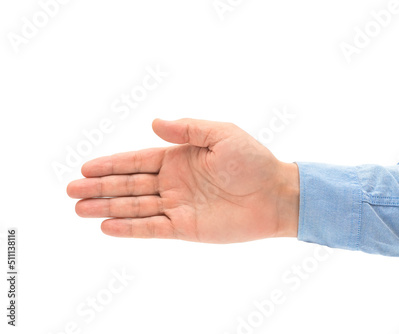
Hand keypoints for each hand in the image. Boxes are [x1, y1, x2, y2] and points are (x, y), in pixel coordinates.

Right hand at [67, 118, 298, 242]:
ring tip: (79, 208)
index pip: (137, 161)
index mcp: (179, 158)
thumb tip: (154, 123)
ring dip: (107, 207)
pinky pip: (152, 228)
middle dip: (100, 187)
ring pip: (135, 207)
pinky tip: (107, 226)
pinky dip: (130, 228)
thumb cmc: (253, 160)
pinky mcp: (186, 228)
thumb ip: (187, 129)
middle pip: (129, 185)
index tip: (86, 166)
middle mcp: (174, 182)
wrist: (275, 194)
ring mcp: (178, 206)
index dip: (111, 164)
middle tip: (71, 189)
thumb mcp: (221, 134)